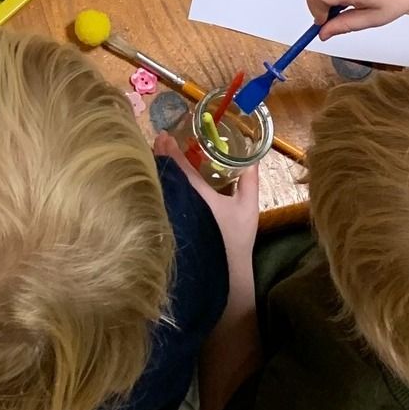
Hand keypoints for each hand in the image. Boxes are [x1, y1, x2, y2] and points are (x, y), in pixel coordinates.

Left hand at [154, 133, 258, 260]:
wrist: (226, 273)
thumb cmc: (236, 238)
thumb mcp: (247, 207)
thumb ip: (250, 181)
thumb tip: (253, 159)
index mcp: (199, 195)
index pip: (180, 168)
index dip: (171, 151)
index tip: (166, 136)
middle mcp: (181, 203)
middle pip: (164, 174)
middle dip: (159, 155)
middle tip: (158, 140)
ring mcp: (172, 216)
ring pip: (159, 187)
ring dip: (156, 169)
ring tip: (155, 153)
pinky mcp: (168, 227)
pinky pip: (159, 200)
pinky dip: (156, 186)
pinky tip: (156, 179)